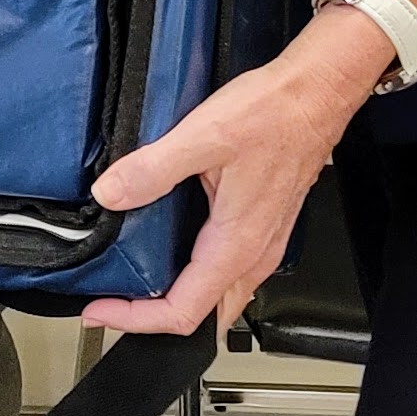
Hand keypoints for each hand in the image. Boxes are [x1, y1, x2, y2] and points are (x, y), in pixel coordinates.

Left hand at [77, 2, 397, 334]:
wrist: (316, 95)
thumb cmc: (273, 114)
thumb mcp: (202, 135)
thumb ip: (152, 169)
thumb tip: (110, 194)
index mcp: (236, 244)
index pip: (184, 311)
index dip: (136, 319)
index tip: (100, 309)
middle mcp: (253, 253)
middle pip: (201, 315)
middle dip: (152, 319)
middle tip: (109, 305)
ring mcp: (262, 242)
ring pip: (217, 297)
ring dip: (174, 301)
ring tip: (130, 286)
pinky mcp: (263, 226)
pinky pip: (228, 272)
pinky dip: (195, 278)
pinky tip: (171, 256)